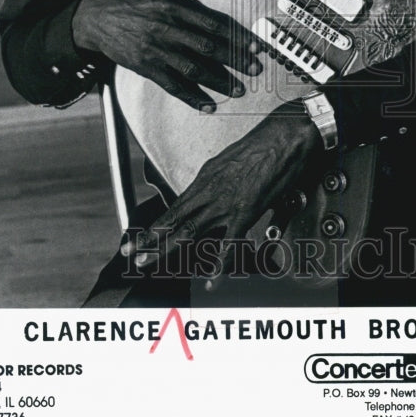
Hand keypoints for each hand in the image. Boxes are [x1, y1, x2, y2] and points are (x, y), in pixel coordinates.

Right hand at [71, 0, 262, 110]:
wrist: (94, 18)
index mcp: (174, 7)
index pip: (212, 23)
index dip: (236, 36)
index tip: (253, 45)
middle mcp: (167, 30)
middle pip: (208, 48)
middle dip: (235, 60)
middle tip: (255, 69)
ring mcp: (157, 51)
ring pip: (193, 70)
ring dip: (219, 82)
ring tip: (238, 89)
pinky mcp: (147, 67)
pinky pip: (172, 86)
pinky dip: (192, 97)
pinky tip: (208, 105)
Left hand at [122, 102, 322, 281]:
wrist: (283, 136)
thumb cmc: (261, 144)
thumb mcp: (228, 161)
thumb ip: (214, 181)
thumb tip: (205, 193)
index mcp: (205, 179)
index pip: (173, 208)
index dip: (153, 226)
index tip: (136, 238)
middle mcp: (209, 192)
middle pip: (173, 221)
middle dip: (149, 240)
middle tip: (131, 256)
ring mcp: (225, 203)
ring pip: (189, 230)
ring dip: (167, 249)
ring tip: (148, 263)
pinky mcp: (246, 211)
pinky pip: (230, 242)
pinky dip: (220, 262)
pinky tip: (211, 279)